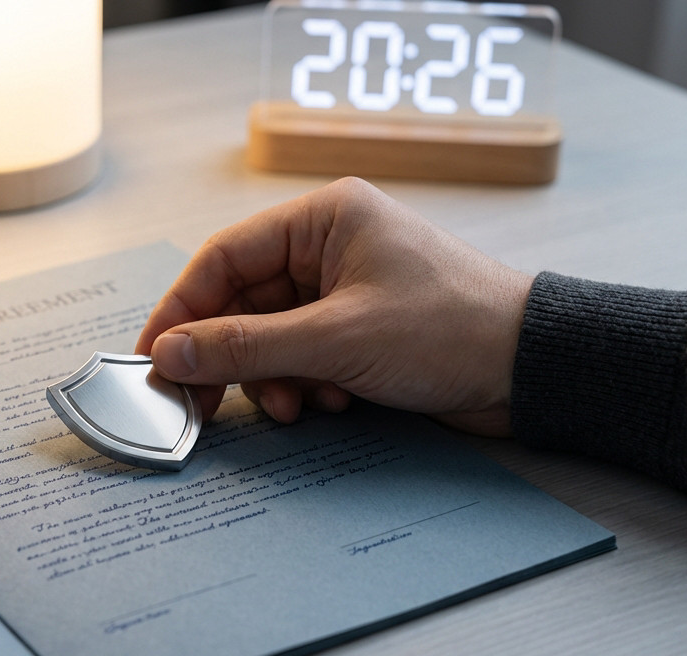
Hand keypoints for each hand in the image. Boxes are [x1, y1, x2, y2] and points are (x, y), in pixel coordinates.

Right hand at [135, 177, 533, 436]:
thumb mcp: (336, 339)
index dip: (182, 309)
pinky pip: (302, 360)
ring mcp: (343, 293)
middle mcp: (328, 249)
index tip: (154, 357)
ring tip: (296, 405)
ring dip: (273, 379)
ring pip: (269, 339)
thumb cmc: (452, 328)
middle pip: (242, 304)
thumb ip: (245, 347)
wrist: (532, 370)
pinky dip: (305, 387)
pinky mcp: (358, 333)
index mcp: (323, 219)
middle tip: (200, 403)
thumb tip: (170, 353)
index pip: (223, 258)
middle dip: (230, 357)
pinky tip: (333, 402)